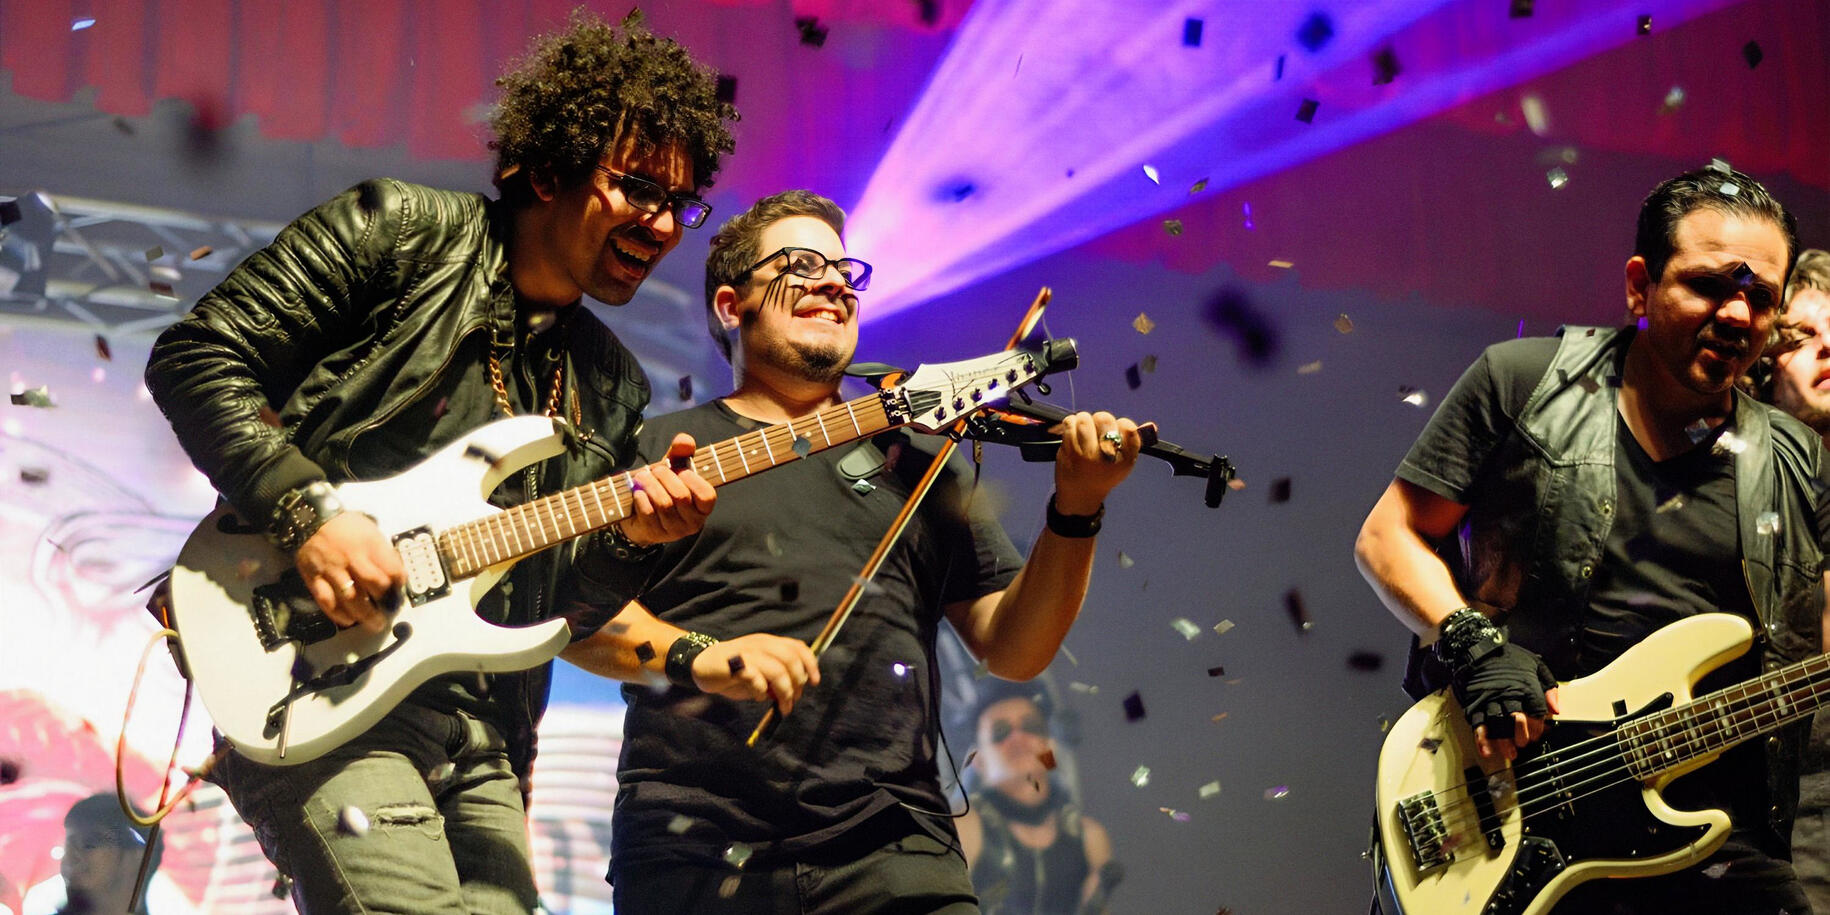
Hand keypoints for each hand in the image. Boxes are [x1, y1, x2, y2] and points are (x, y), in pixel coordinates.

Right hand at [294, 512, 403, 632]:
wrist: (310, 519)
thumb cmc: (345, 526)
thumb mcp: (371, 530)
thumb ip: (383, 552)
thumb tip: (397, 574)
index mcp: (368, 544)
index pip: (390, 568)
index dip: (399, 582)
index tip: (399, 589)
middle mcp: (351, 558)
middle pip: (372, 584)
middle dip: (384, 601)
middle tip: (389, 610)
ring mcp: (331, 570)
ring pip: (350, 597)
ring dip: (365, 614)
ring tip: (375, 624)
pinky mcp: (314, 579)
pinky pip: (327, 601)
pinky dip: (338, 614)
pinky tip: (349, 620)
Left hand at [621, 433, 715, 545]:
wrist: (638, 514)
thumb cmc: (662, 487)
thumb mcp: (674, 468)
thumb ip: (682, 452)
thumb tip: (685, 441)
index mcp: (704, 507)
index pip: (706, 495)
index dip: (692, 480)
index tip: (681, 470)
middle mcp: (693, 522)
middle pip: (680, 496)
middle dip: (664, 477)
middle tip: (655, 470)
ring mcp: (674, 531)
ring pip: (663, 503)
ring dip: (649, 485)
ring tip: (642, 477)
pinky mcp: (655, 534)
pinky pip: (648, 512)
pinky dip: (641, 498)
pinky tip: (638, 492)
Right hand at [690, 633, 819, 714]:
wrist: (700, 664)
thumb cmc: (732, 670)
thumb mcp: (759, 672)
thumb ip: (775, 679)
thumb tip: (791, 694)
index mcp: (769, 643)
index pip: (797, 647)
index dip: (810, 664)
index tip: (815, 682)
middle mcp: (761, 644)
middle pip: (790, 659)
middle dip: (797, 682)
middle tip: (793, 700)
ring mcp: (747, 653)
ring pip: (777, 670)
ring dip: (784, 691)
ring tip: (782, 706)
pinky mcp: (734, 665)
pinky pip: (756, 678)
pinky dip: (761, 691)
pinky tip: (757, 697)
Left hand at [1050, 411, 1142, 514]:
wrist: (1081, 494)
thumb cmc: (1104, 473)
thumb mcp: (1124, 462)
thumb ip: (1134, 442)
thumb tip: (1151, 425)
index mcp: (1125, 460)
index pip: (1128, 428)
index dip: (1121, 423)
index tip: (1116, 429)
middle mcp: (1107, 457)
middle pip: (1104, 419)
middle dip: (1100, 419)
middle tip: (1097, 426)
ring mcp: (1087, 454)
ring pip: (1085, 419)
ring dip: (1084, 419)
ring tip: (1084, 427)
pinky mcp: (1070, 451)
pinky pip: (1070, 423)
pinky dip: (1071, 423)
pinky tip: (1074, 431)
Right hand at [1454, 642, 1561, 761]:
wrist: (1479, 647)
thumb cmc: (1509, 657)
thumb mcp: (1535, 664)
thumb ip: (1549, 686)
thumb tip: (1555, 709)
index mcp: (1526, 685)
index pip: (1537, 711)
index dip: (1538, 725)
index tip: (1537, 733)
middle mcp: (1508, 694)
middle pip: (1517, 720)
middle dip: (1521, 735)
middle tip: (1522, 744)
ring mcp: (1490, 699)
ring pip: (1498, 724)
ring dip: (1503, 741)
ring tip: (1509, 753)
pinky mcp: (1474, 702)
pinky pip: (1478, 722)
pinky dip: (1481, 738)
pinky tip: (1486, 749)